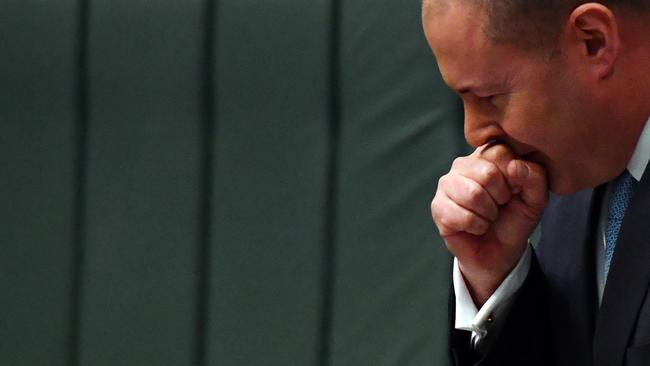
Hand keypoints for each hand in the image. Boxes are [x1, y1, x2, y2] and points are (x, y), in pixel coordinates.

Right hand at [431, 143, 547, 305]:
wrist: (499, 251)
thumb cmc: (514, 219)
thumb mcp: (536, 198)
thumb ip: (535, 177)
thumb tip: (515, 166)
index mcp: (486, 155)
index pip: (500, 152)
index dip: (513, 178)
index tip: (514, 191)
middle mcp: (463, 164)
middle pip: (487, 173)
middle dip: (501, 198)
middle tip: (499, 206)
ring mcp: (446, 184)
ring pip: (473, 194)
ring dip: (488, 214)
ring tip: (488, 216)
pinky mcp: (437, 206)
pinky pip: (462, 215)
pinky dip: (476, 226)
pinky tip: (476, 226)